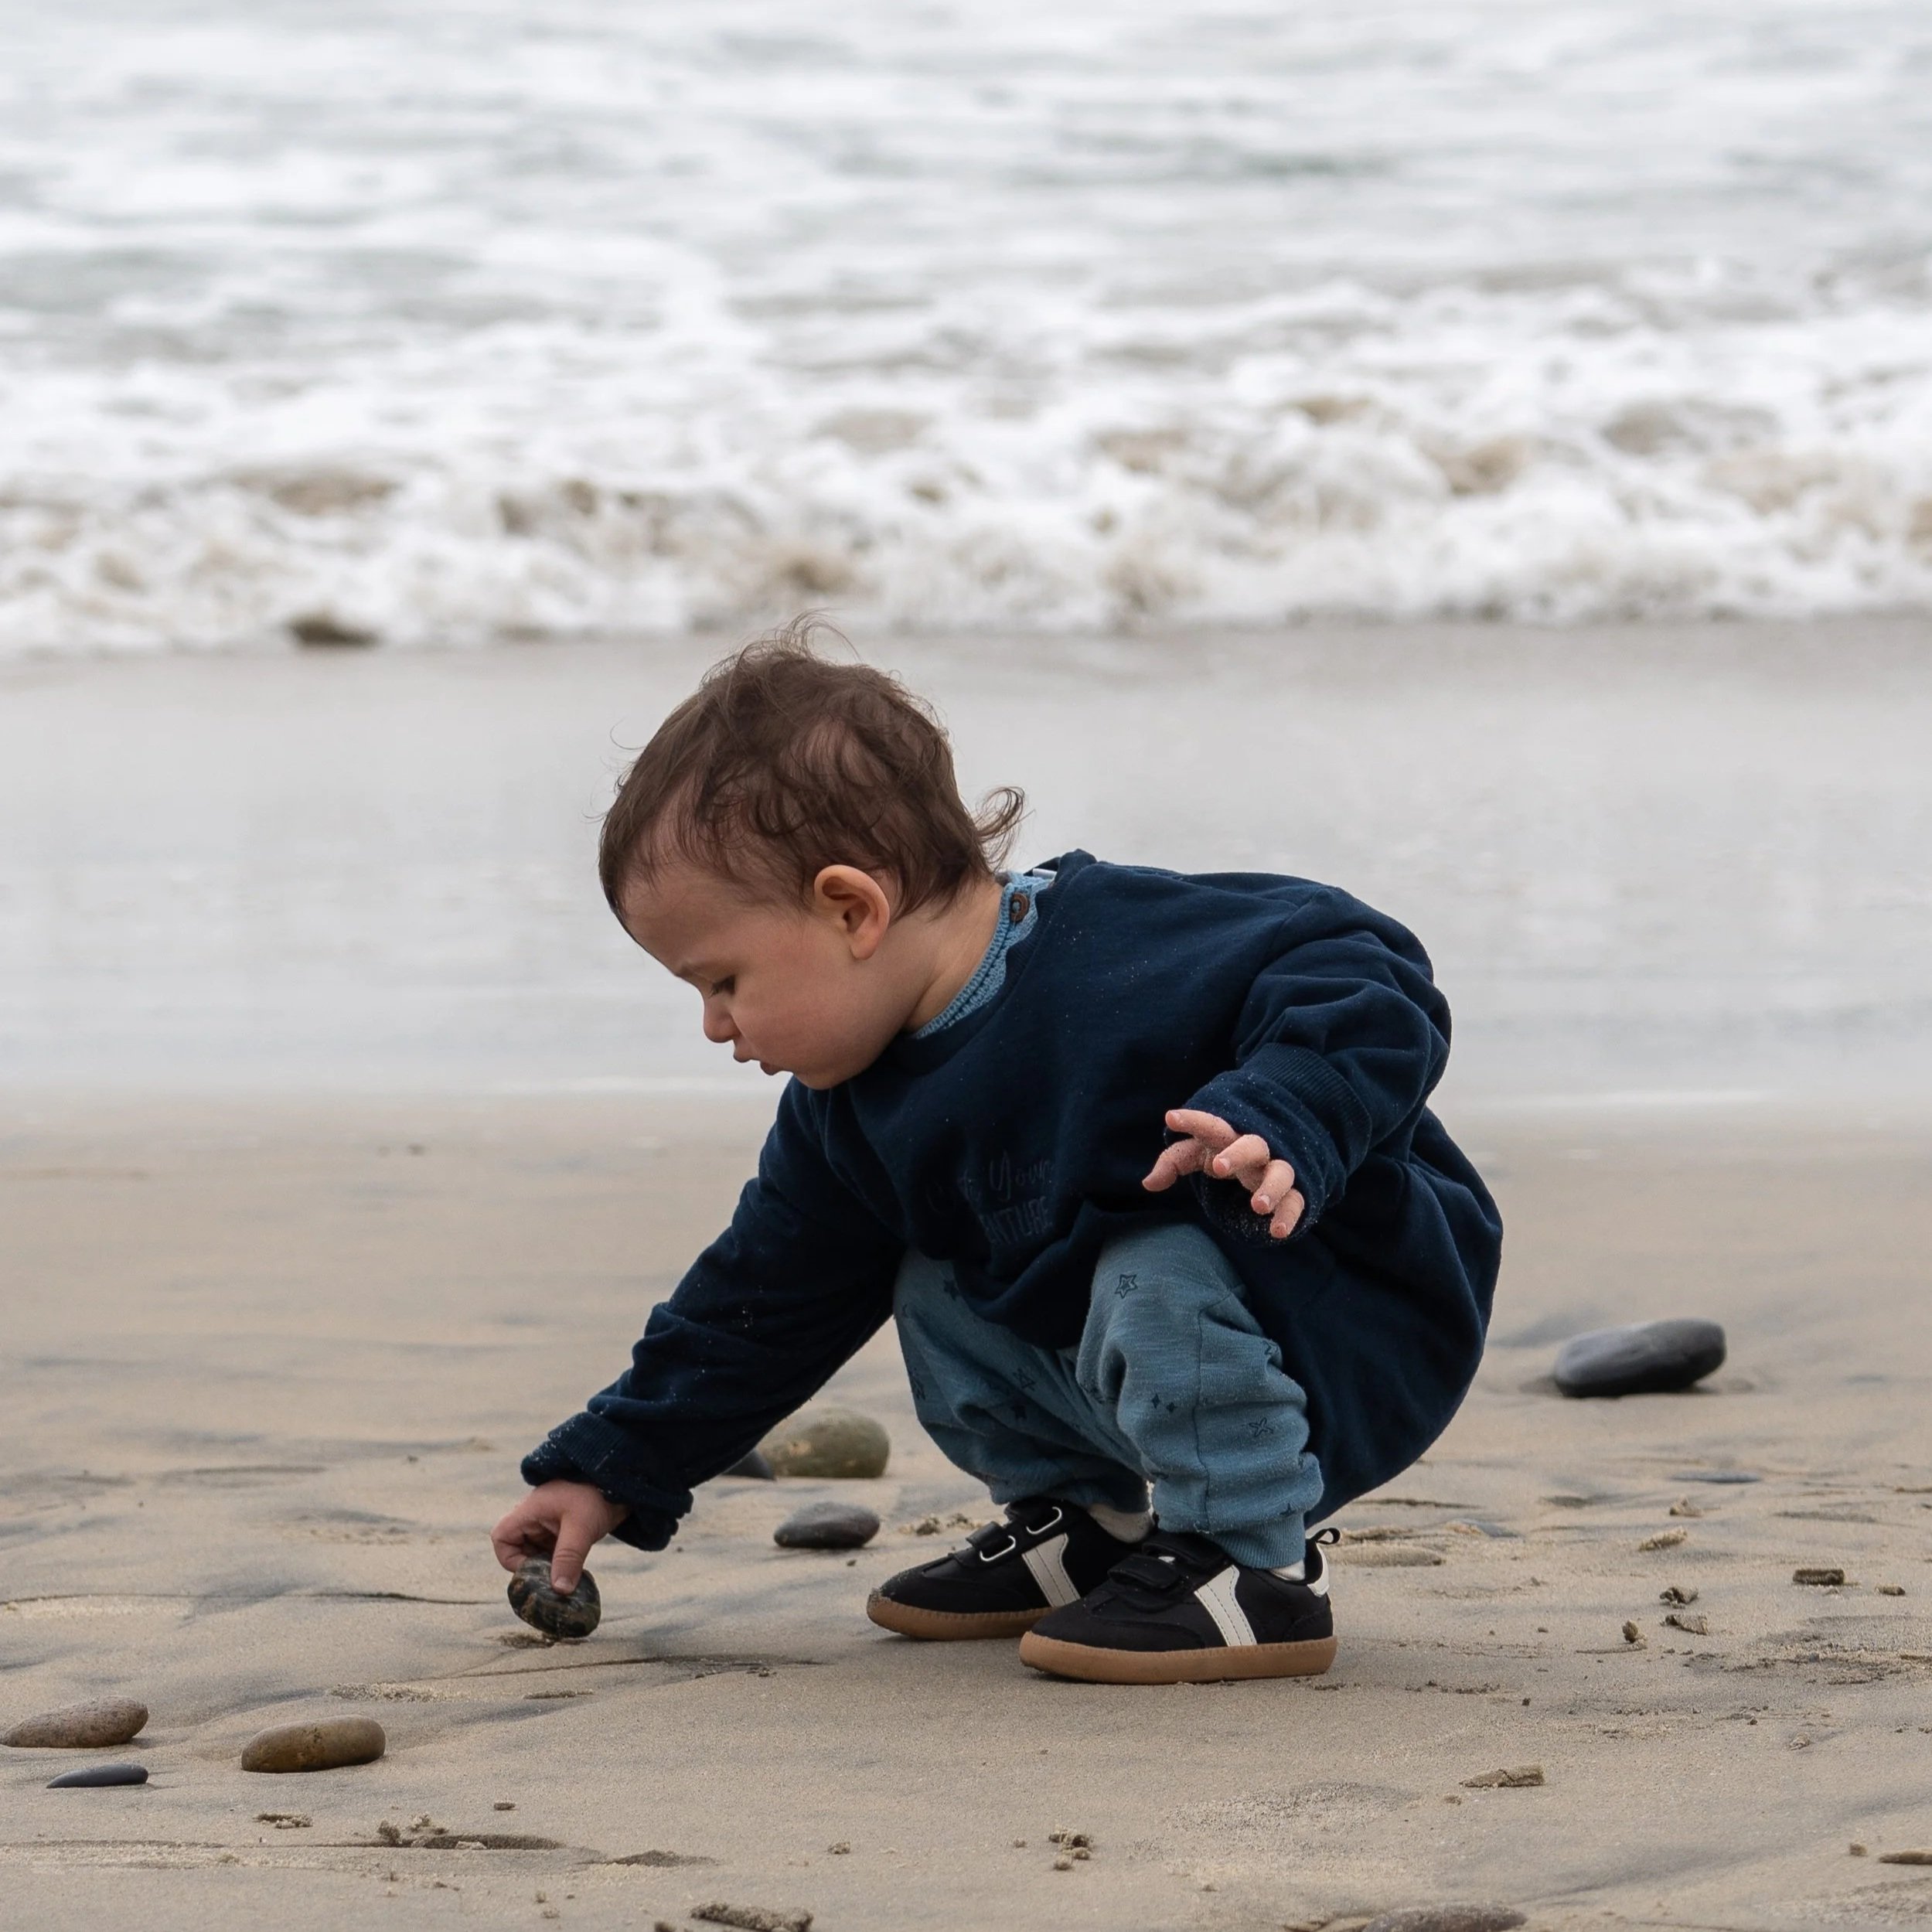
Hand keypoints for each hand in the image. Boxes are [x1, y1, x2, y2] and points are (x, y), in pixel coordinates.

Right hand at [491, 1481, 628, 1593]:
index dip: (510, 1558)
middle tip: (554, 1577)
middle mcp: (535, 1518)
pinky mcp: (565, 1531)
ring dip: (549, 1568)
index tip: (533, 1568)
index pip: (501, 1537)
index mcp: (530, 1511)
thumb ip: (569, 1558)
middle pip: (518, 1550)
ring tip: (568, 1576)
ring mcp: (550, 1524)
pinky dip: (561, 1564)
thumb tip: (560, 1591)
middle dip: (533, 1567)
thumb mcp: (581, 1528)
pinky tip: (576, 1572)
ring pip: (537, 1554)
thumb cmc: (597, 1495)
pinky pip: (554, 1553)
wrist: (623, 1481)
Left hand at [1141, 1107, 1304, 1239]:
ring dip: (1272, 1187)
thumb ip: (1173, 1162)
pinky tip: (1277, 1232)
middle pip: (1252, 1145)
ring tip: (1258, 1206)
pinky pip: (1296, 1202)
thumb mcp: (1199, 1154)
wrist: (1274, 1161)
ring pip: (1282, 1172)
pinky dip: (1289, 1216)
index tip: (1171, 1117)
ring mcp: (1275, 1170)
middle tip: (1219, 1168)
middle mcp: (1256, 1150)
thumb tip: (1148, 1183)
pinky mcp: (1293, 1192)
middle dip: (1237, 1154)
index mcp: (1229, 1138)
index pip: (1211, 1127)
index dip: (1192, 1121)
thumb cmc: (1227, 1154)